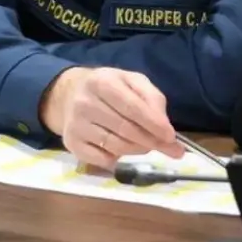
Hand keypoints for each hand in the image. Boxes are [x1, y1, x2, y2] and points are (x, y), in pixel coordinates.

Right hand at [40, 67, 184, 169]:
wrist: (70, 94)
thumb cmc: (110, 88)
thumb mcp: (132, 81)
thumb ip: (152, 98)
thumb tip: (165, 126)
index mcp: (102, 82)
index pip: (132, 107)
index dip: (153, 123)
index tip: (170, 136)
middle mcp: (85, 103)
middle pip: (125, 129)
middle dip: (151, 140)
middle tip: (169, 147)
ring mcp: (76, 125)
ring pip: (115, 146)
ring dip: (138, 149)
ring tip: (147, 146)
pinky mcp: (72, 144)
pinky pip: (102, 160)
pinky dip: (118, 159)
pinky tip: (122, 150)